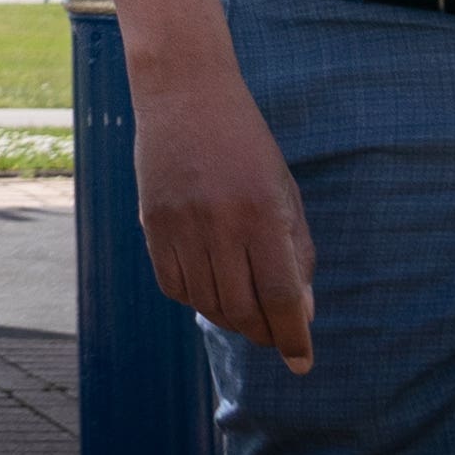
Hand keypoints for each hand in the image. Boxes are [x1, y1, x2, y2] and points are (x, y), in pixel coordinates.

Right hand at [101, 0, 314, 374]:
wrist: (184, 93)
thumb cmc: (245, 142)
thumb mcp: (284, 190)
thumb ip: (296, 252)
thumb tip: (301, 313)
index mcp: (261, 213)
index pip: (280, 296)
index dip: (294, 336)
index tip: (303, 361)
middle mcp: (218, 225)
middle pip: (242, 309)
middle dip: (265, 334)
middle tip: (276, 336)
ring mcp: (179, 226)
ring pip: (206, 304)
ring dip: (231, 319)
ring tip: (246, 311)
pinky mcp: (151, 224)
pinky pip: (173, 286)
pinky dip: (196, 299)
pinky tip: (210, 288)